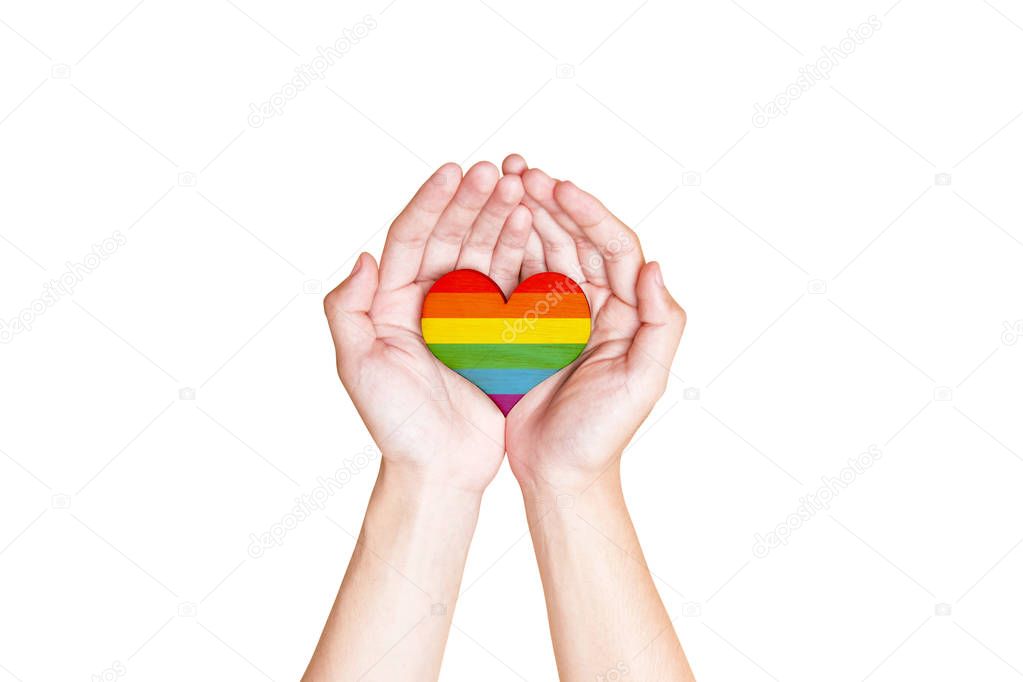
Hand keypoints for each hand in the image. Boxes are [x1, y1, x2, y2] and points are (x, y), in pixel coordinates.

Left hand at [323, 161, 530, 492]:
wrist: (440, 468)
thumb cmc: (395, 423)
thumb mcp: (358, 366)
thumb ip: (347, 310)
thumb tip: (363, 256)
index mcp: (391, 302)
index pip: (409, 238)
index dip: (431, 203)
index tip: (454, 171)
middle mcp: (427, 301)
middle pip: (449, 237)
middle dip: (472, 201)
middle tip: (497, 171)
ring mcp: (464, 315)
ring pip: (483, 253)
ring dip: (500, 219)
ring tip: (521, 188)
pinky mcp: (496, 333)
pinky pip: (510, 284)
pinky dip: (521, 254)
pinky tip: (534, 228)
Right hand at [501, 156, 686, 491]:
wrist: (558, 474)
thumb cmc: (602, 435)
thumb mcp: (643, 384)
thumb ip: (660, 325)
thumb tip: (655, 266)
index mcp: (627, 311)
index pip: (614, 247)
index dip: (588, 213)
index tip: (557, 187)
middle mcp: (596, 304)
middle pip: (576, 238)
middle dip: (551, 201)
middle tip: (518, 170)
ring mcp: (560, 313)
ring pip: (545, 250)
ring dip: (525, 215)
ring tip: (498, 183)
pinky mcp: (526, 327)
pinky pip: (516, 278)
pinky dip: (503, 249)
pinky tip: (482, 226)